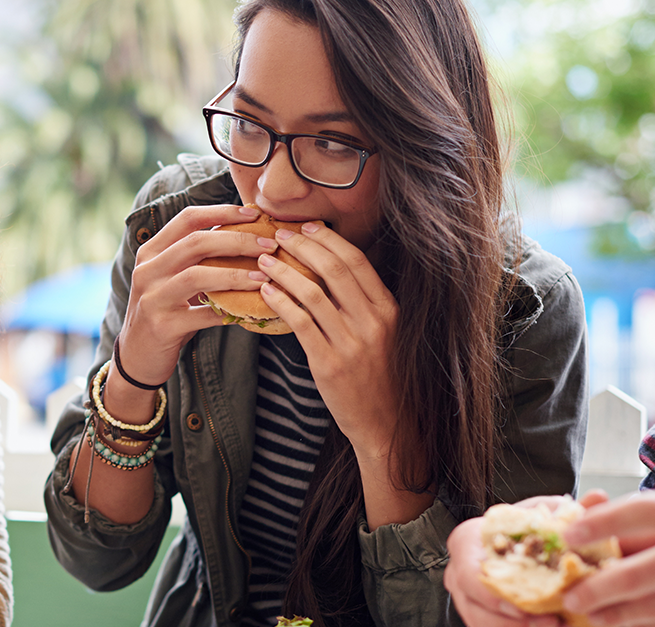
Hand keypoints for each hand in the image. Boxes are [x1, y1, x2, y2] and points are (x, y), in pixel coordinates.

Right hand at [117, 203, 272, 388]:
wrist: (136, 355)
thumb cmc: (164, 310)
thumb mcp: (170, 278)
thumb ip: (195, 258)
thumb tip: (245, 235)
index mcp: (151, 252)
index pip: (188, 219)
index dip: (223, 212)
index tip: (254, 214)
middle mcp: (147, 270)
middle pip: (197, 243)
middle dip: (238, 240)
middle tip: (268, 245)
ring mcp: (153, 298)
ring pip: (198, 275)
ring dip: (236, 274)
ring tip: (263, 276)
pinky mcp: (163, 325)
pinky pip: (203, 315)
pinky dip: (229, 311)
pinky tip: (250, 311)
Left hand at [259, 222, 398, 455]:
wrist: (388, 426)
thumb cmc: (382, 377)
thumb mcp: (386, 335)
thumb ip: (365, 304)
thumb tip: (332, 269)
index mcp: (389, 310)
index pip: (357, 262)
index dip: (328, 240)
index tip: (307, 227)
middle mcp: (374, 322)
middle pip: (334, 270)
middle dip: (303, 246)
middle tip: (278, 235)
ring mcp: (352, 344)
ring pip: (313, 293)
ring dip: (284, 271)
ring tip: (264, 261)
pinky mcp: (330, 364)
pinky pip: (300, 323)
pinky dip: (280, 302)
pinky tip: (266, 292)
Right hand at [445, 494, 598, 626]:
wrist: (511, 540)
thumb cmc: (522, 527)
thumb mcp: (541, 513)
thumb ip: (568, 509)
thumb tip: (599, 497)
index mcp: (465, 543)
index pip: (469, 574)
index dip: (494, 595)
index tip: (525, 604)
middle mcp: (457, 573)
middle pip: (476, 607)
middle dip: (514, 621)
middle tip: (553, 623)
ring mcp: (466, 599)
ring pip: (482, 624)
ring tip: (557, 626)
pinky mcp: (478, 615)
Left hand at [562, 485, 654, 625]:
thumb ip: (629, 515)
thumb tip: (575, 520)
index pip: (650, 513)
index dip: (607, 523)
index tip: (568, 535)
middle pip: (645, 573)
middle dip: (601, 588)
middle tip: (570, 598)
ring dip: (621, 614)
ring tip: (591, 615)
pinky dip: (648, 623)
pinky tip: (624, 621)